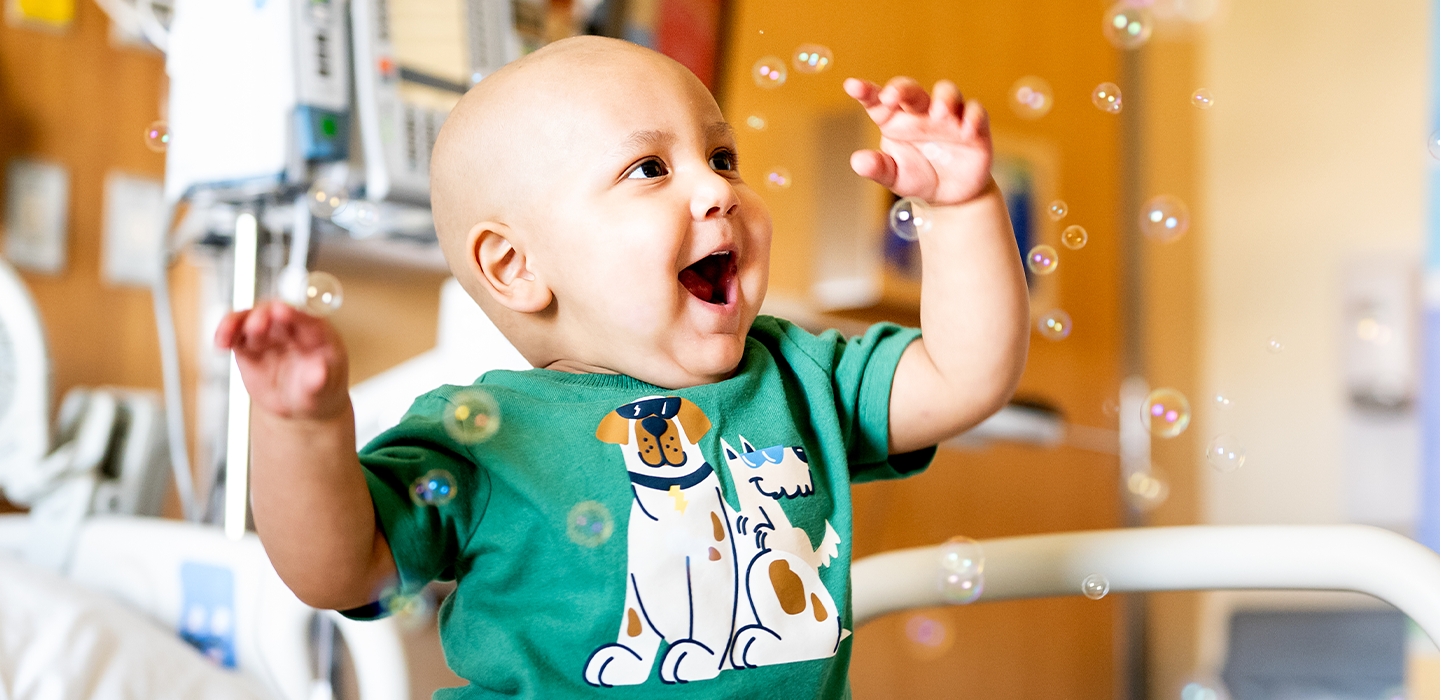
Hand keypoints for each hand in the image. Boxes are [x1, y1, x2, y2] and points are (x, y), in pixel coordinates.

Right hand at [214, 300, 349, 419]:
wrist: (300, 402)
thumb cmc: (318, 389)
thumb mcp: (323, 388)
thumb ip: (319, 379)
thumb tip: (319, 372)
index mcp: (316, 332)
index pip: (305, 319)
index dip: (293, 314)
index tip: (281, 311)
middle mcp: (289, 327)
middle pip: (274, 313)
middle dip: (263, 317)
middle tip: (255, 326)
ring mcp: (267, 335)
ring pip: (248, 319)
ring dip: (237, 324)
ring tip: (227, 337)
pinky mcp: (247, 346)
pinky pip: (234, 335)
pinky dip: (225, 334)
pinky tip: (220, 343)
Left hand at [845, 76, 992, 205]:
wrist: (950, 196)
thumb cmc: (917, 178)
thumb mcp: (894, 177)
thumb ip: (878, 168)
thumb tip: (858, 161)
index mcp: (895, 120)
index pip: (878, 100)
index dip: (866, 91)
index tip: (852, 86)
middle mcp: (921, 112)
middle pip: (912, 90)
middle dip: (903, 89)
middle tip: (893, 95)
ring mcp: (948, 116)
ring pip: (947, 92)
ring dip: (944, 98)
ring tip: (939, 114)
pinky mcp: (974, 126)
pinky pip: (976, 112)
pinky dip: (973, 117)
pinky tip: (966, 131)